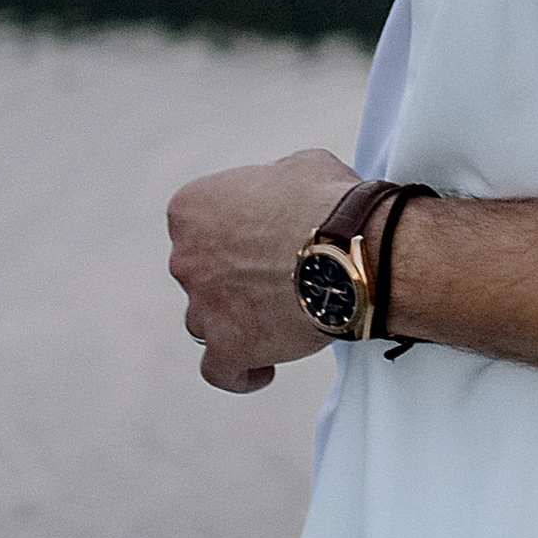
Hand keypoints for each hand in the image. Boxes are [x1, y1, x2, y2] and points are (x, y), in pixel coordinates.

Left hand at [168, 144, 358, 393]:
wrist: (352, 250)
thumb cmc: (329, 203)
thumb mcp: (298, 166)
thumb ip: (273, 181)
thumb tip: (282, 192)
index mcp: (192, 209)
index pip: (198, 226)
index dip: (233, 232)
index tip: (262, 237)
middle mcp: (185, 257)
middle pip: (200, 272)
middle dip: (231, 275)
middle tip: (277, 276)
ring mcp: (203, 305)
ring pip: (204, 319)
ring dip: (232, 319)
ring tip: (275, 319)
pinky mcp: (226, 348)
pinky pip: (220, 370)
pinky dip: (239, 371)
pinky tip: (262, 368)